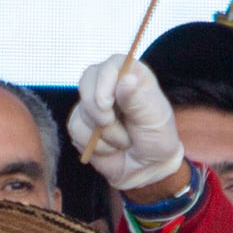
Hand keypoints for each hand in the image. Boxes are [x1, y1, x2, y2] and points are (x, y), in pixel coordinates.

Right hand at [67, 54, 185, 190]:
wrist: (148, 167)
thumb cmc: (156, 138)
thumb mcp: (153, 119)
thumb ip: (137, 99)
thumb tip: (125, 78)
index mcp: (132, 76)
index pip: (112, 65)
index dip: (104, 81)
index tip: (106, 104)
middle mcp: (110, 85)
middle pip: (86, 81)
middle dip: (96, 109)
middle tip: (110, 123)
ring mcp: (93, 104)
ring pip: (81, 112)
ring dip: (103, 134)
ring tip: (124, 141)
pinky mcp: (82, 124)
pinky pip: (76, 131)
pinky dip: (95, 145)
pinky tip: (110, 148)